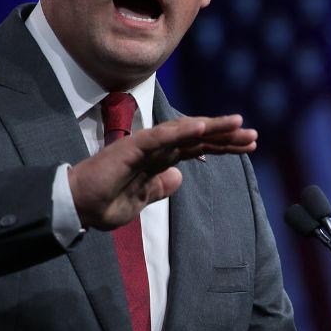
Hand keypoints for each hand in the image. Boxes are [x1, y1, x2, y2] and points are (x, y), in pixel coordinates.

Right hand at [67, 114, 256, 229]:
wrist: (77, 206)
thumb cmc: (103, 204)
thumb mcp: (139, 202)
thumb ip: (159, 189)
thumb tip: (179, 178)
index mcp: (158, 161)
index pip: (197, 149)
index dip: (223, 146)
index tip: (249, 146)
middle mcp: (155, 149)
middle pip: (197, 138)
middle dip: (226, 136)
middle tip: (253, 135)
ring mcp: (145, 145)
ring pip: (185, 132)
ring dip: (212, 127)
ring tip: (238, 124)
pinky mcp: (133, 147)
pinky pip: (162, 136)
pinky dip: (182, 130)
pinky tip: (202, 126)